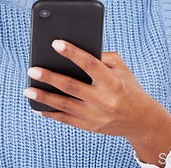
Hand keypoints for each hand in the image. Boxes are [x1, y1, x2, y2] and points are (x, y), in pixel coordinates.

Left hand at [23, 39, 170, 166]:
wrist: (142, 120)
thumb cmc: (128, 87)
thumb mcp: (121, 68)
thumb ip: (101, 57)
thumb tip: (75, 52)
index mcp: (113, 82)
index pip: (90, 64)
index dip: (72, 53)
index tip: (55, 43)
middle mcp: (104, 100)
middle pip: (72, 87)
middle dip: (50, 78)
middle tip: (32, 69)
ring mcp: (97, 116)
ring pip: (66, 106)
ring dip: (45, 98)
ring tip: (28, 90)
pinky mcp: (91, 127)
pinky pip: (67, 120)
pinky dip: (51, 113)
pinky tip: (38, 106)